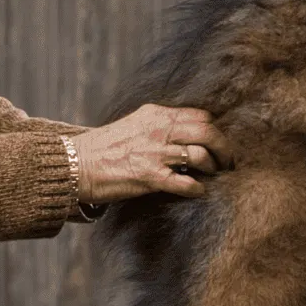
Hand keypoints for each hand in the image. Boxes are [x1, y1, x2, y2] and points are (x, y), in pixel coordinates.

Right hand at [70, 105, 231, 202]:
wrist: (77, 164)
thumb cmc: (105, 147)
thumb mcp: (135, 124)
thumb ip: (161, 125)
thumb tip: (187, 132)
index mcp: (156, 114)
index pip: (200, 115)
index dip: (214, 128)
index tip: (218, 141)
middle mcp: (158, 130)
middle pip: (208, 132)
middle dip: (224, 148)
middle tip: (228, 161)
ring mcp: (155, 153)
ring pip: (201, 155)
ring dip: (213, 168)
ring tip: (214, 175)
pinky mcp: (150, 177)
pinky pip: (186, 183)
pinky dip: (197, 189)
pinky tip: (198, 191)